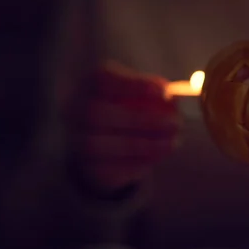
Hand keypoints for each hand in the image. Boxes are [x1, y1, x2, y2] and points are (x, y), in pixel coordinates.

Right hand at [69, 61, 180, 193]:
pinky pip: (111, 169)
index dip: (133, 84)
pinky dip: (139, 163)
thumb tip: (174, 92)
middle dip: (142, 120)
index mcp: (86, 85)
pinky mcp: (87, 169)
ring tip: (173, 142)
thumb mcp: (135, 93)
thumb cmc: (124, 107)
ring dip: (144, 145)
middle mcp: (72, 112)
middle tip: (175, 123)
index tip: (164, 91)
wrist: (99, 141)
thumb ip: (152, 90)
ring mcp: (75, 142)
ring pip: (103, 146)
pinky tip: (160, 155)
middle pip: (98, 114)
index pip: (102, 79)